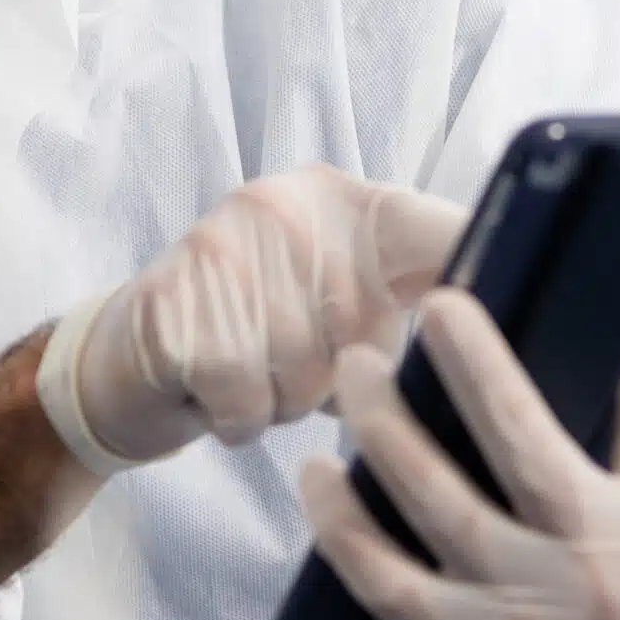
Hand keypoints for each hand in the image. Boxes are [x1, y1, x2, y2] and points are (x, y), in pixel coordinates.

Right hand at [61, 167, 465, 462]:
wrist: (120, 363)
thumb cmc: (251, 340)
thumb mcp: (331, 303)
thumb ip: (399, 300)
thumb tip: (489, 341)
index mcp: (334, 200)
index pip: (425, 227)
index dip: (468, 266)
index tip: (499, 316)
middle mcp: (281, 207)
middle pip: (365, 335)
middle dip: (338, 378)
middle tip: (296, 366)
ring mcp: (221, 249)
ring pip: (304, 374)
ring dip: (284, 403)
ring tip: (251, 378)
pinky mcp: (172, 304)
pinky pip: (245, 396)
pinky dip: (237, 420)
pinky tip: (216, 397)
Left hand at [299, 263, 619, 619]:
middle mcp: (596, 560)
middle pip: (523, 440)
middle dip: (475, 365)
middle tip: (435, 306)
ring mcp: (523, 606)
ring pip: (435, 498)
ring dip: (385, 429)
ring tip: (353, 374)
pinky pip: (385, 574)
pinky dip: (343, 524)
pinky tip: (317, 481)